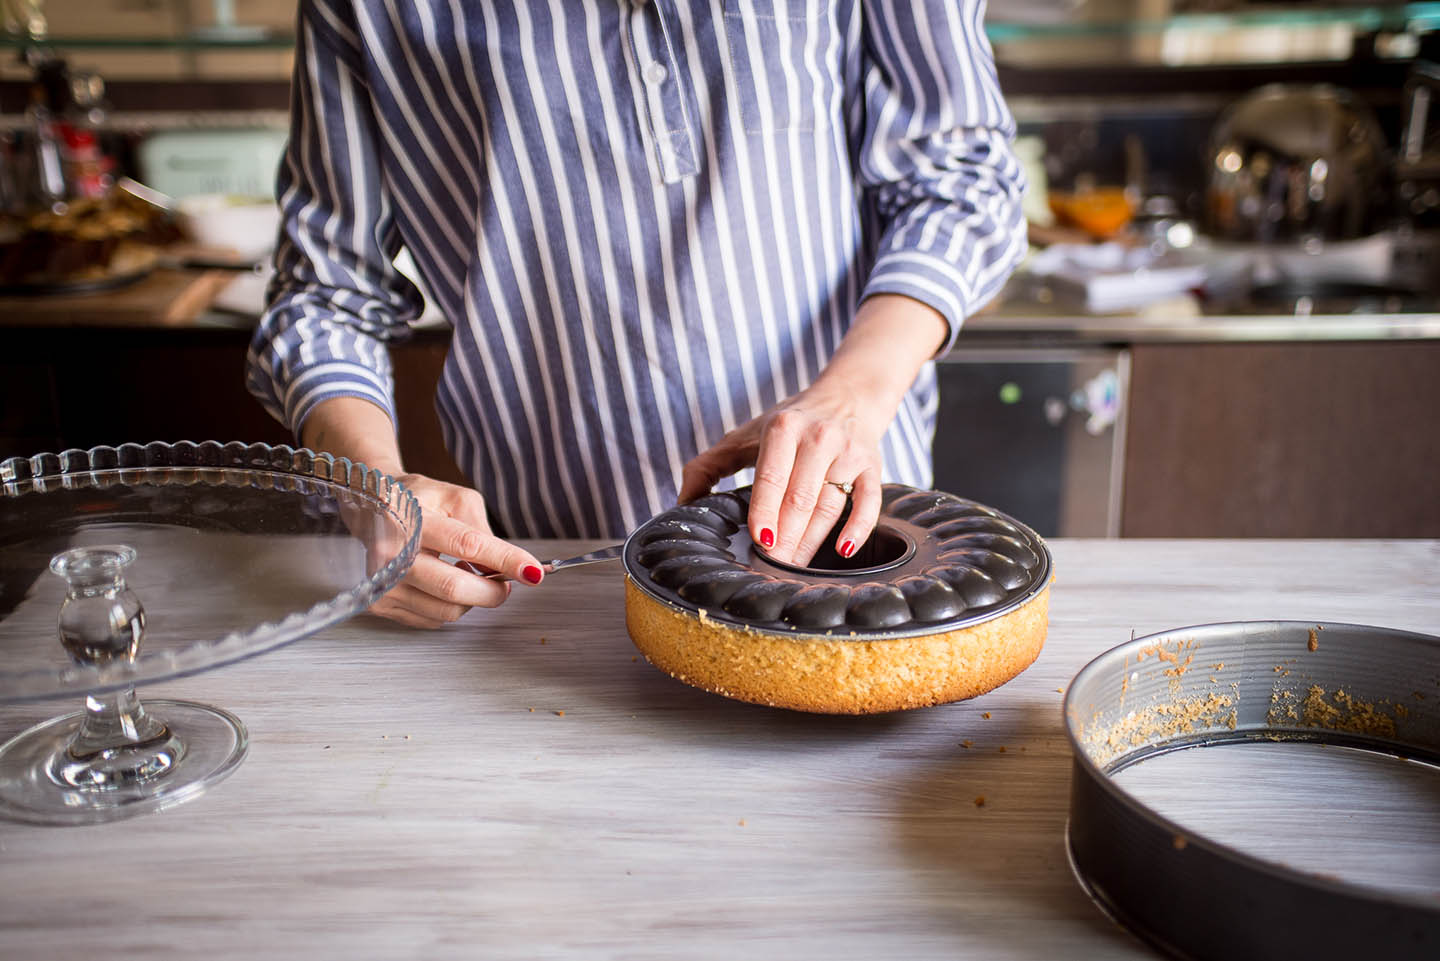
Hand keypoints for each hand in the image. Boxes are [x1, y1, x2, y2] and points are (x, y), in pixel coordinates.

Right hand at [368, 472, 545, 628]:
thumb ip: (482, 531)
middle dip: (493, 591)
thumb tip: (508, 568)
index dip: (505, 560)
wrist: (371, 508)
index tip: (533, 571)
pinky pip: (432, 619)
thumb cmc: (418, 501)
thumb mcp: (455, 499)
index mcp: (411, 518)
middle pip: (454, 588)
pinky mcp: (380, 603)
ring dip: (471, 599)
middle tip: (506, 583)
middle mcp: (391, 553)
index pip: (467, 544)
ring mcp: (382, 582)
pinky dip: (450, 606)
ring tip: (468, 575)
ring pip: (446, 610)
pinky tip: (443, 582)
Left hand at [677, 295, 948, 567]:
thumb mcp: (746, 436)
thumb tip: (680, 504)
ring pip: (830, 505)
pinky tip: (843, 550)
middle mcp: (818, 438)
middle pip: (801, 497)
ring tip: (792, 569)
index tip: (758, 539)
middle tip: (770, 567)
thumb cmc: (790, 423)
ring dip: (811, 541)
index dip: (764, 509)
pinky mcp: (872, 466)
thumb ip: (709, 466)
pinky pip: (869, 501)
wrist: (849, 395)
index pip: (772, 476)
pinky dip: (859, 527)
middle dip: (785, 536)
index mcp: (783, 429)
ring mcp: (848, 453)